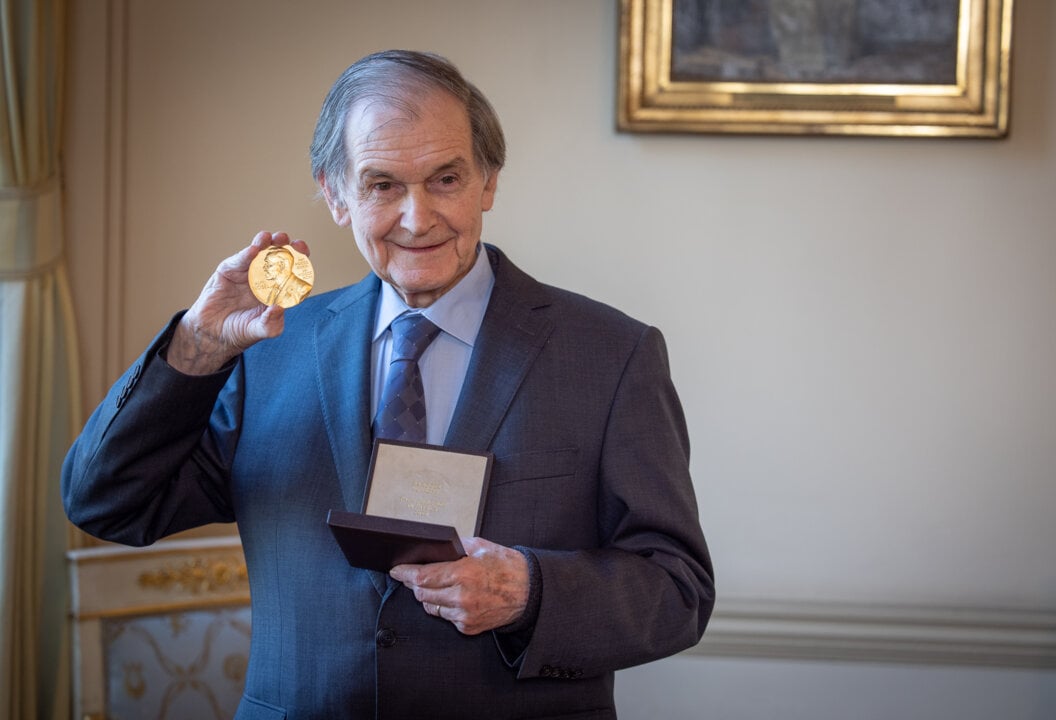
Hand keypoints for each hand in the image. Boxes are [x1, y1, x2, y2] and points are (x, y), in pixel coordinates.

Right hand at [167, 231, 308, 374]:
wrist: (212, 333)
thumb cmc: (240, 331)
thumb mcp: (261, 330)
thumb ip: (271, 323)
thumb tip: (279, 307)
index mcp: (277, 291)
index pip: (293, 274)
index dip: (301, 264)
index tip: (306, 258)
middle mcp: (264, 278)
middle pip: (279, 258)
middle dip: (288, 248)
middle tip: (294, 244)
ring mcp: (247, 272)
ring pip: (259, 253)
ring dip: (267, 243)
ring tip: (272, 239)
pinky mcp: (229, 270)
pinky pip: (239, 260)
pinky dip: (246, 254)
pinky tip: (253, 250)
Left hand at [390, 537, 528, 635]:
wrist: (529, 591)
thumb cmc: (507, 566)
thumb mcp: (482, 547)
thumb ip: (457, 546)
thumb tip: (436, 547)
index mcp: (464, 573)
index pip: (423, 577)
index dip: (405, 574)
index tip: (396, 570)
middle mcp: (461, 596)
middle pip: (422, 593)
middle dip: (415, 584)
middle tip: (414, 576)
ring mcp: (464, 614)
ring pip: (431, 607)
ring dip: (429, 596)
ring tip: (440, 585)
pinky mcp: (468, 627)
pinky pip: (445, 616)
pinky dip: (445, 607)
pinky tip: (455, 597)